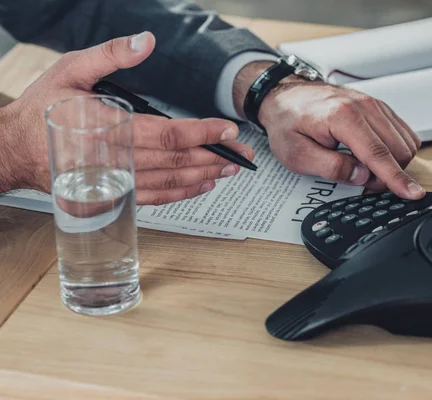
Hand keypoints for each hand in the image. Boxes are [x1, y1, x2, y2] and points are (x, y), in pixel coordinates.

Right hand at [0, 32, 253, 204]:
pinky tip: (201, 185)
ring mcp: (116, 181)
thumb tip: (146, 42)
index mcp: (110, 127)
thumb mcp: (71, 69)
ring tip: (230, 169)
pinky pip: (155, 198)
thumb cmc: (43, 109)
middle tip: (243, 155)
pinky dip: (181, 193)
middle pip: (176, 160)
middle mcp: (117, 159)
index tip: (229, 130)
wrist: (14, 149)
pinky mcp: (113, 194)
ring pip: (170, 181)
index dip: (203, 132)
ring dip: (204, 175)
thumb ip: (110, 56)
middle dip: (215, 156)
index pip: (168, 132)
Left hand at [234, 62, 423, 199]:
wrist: (285, 96)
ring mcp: (374, 104)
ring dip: (392, 162)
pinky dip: (395, 149)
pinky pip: (402, 133)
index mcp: (343, 117)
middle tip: (362, 180)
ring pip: (404, 142)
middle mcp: (364, 106)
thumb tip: (361, 177)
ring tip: (363, 166)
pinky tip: (374, 154)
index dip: (397, 178)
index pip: (378, 154)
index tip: (413, 193)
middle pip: (398, 150)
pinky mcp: (379, 107)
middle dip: (388, 174)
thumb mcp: (297, 154)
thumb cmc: (288, 122)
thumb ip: (331, 168)